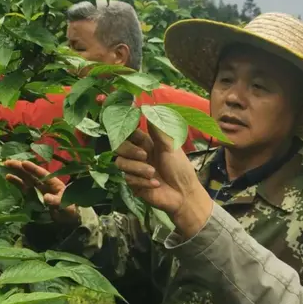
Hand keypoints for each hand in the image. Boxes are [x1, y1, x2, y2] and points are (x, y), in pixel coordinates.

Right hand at [3, 160, 78, 224]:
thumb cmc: (70, 208)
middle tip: (7, 162)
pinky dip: (16, 183)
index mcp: (52, 182)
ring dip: (16, 173)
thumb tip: (46, 198)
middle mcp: (44, 183)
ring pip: (25, 179)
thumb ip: (55, 201)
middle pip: (30, 174)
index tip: (23, 162)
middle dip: (20, 167)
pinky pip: (24, 188)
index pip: (41, 174)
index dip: (32, 168)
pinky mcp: (34, 196)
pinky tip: (8, 178)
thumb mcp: (64, 205)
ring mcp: (38, 189)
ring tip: (6, 167)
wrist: (70, 217)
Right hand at [115, 122, 211, 236]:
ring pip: (120, 163)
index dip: (125, 130)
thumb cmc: (180, 168)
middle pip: (119, 146)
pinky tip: (155, 184)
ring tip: (153, 173)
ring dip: (137, 168)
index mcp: (146, 143)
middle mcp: (137, 154)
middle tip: (144, 155)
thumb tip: (148, 109)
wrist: (183, 194)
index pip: (128, 133)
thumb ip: (158, 131)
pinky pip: (128, 179)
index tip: (127, 129)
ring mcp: (134, 169)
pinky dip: (142, 181)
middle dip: (129, 150)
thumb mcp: (171, 147)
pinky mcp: (133, 183)